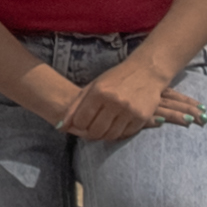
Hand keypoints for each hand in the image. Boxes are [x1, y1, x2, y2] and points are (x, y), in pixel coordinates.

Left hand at [55, 52, 191, 142]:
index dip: (78, 126)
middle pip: (95, 131)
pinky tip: (117, 125)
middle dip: (90, 133)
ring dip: (104, 135)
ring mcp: (130, 110)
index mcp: (99, 92)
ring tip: (104, 126)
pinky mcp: (142, 117)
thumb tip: (60, 127)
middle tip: (92, 128)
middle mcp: (114, 102)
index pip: (81, 121)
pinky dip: (119, 133)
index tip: (82, 122)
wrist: (146, 71)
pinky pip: (125, 134)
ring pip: (110, 135)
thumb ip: (75, 106)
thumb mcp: (93, 86)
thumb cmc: (115, 79)